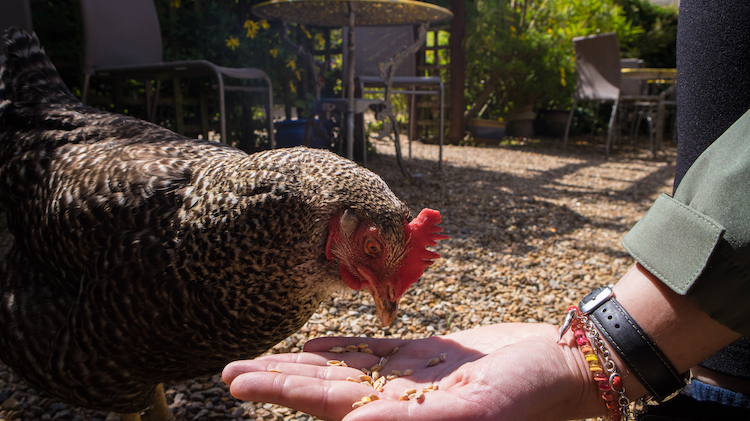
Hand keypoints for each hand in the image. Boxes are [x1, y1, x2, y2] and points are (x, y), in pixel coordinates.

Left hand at [223, 323, 601, 420]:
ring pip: (340, 366)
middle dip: (275, 379)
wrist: (560, 365)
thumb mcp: (472, 409)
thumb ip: (410, 419)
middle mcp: (394, 397)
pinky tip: (314, 344)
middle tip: (228, 372)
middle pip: (321, 386)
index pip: (325, 402)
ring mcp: (406, 375)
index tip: (237, 381)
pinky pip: (372, 348)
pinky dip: (340, 345)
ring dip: (299, 362)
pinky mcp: (423, 355)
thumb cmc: (527, 394)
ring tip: (259, 359)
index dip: (280, 391)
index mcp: (398, 413)